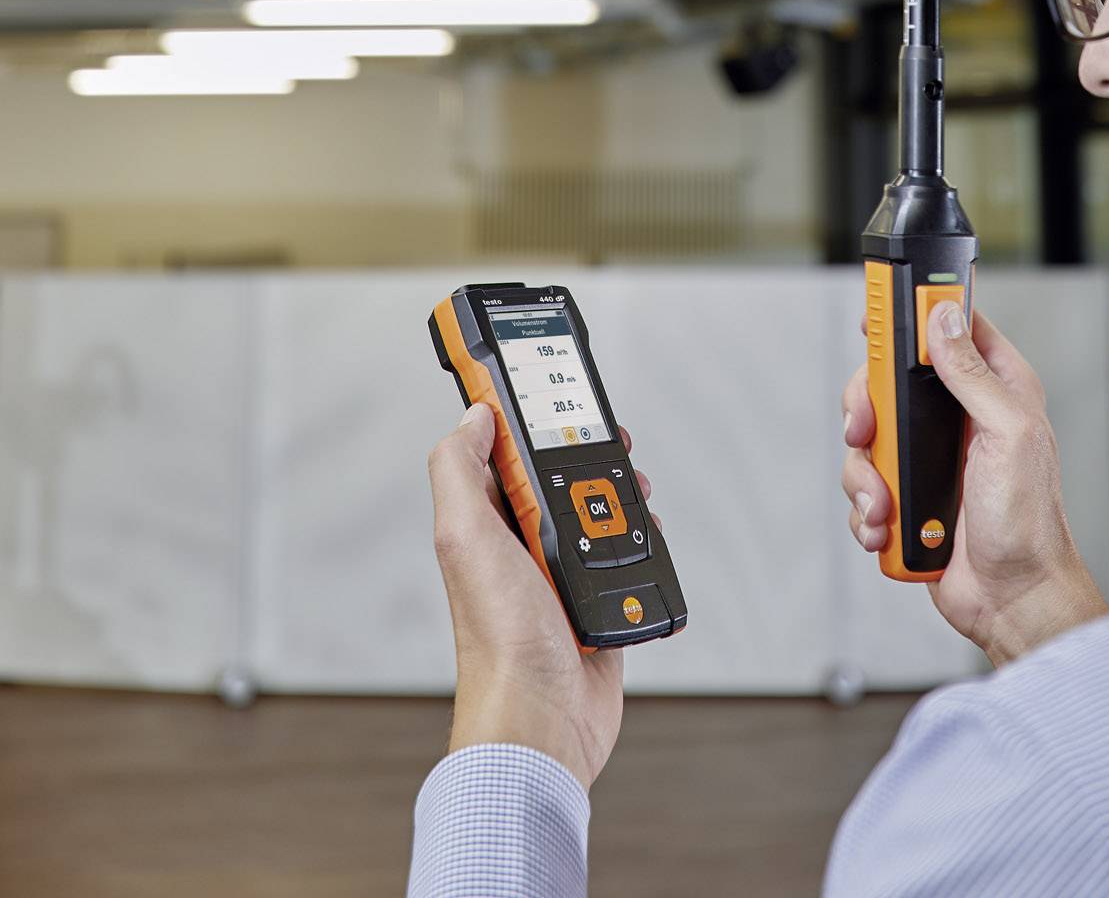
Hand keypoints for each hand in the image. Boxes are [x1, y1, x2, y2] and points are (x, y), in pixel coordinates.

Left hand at [429, 404, 655, 789]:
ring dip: (623, 497)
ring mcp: (562, 577)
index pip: (503, 454)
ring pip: (599, 515)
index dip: (526, 419)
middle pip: (560, 479)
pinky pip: (627, 560)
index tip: (554, 389)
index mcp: (487, 525)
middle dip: (588, 455)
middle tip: (613, 441)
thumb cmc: (499, 638)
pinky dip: (643, 542)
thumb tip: (474, 414)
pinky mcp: (598, 606)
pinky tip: (649, 534)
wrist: (542, 720)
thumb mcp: (464, 537)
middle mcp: (521, 548)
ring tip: (636, 490)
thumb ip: (458, 469)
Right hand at [841, 304, 1108, 667]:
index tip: (877, 315)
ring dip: (865, 472)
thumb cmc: (1028, 523)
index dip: (910, 314)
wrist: (1011, 599)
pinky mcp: (908, 496)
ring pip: (869, 437)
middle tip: (865, 429)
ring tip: (885, 503)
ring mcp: (929, 458)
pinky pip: (865, 485)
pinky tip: (888, 526)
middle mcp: (958, 418)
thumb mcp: (1008, 433)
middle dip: (867, 408)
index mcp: (994, 389)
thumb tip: (941, 320)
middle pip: (888, 381)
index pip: (947, 329)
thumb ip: (972, 374)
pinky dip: (867, 508)